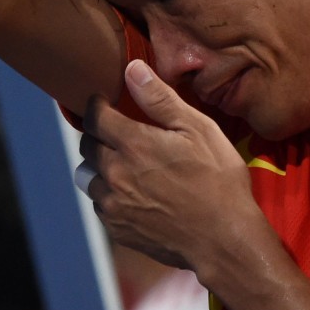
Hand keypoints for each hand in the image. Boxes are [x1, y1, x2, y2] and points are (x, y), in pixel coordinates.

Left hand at [79, 60, 256, 271]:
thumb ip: (160, 99)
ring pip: (88, 177)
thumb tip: (132, 69)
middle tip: (116, 133)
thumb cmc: (218, 181)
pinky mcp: (117, 228)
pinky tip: (132, 194)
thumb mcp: (198, 130)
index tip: (102, 102)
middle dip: (96, 135)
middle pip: (86, 146)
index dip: (95, 105)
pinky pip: (100, 204)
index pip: (94, 117)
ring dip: (99, 167)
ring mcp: (113, 204)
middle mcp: (114, 173)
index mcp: (133, 144)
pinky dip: (109, 195)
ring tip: (122, 165)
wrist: (223, 240)